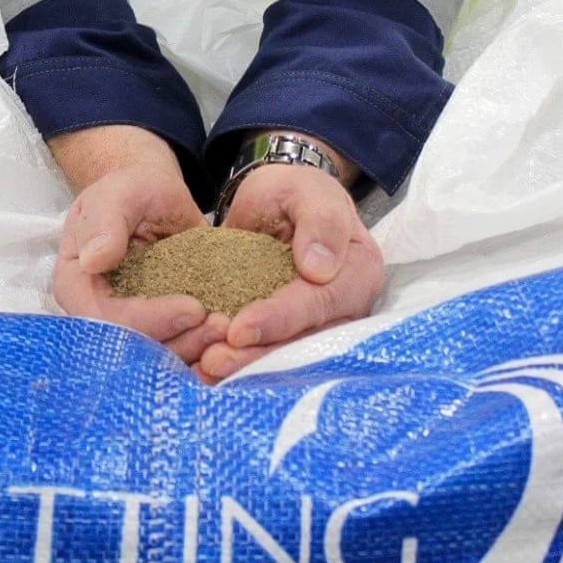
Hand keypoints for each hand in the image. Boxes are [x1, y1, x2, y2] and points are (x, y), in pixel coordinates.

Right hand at [50, 126, 224, 365]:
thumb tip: (93, 260)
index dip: (148, 321)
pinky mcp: (161, 327)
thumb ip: (105, 222)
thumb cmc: (131, 191)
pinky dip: (204, 346)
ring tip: (229, 327)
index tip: (193, 308)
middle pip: (134, 347)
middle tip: (220, 325)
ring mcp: (132, 324)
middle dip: (178, 342)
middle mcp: (100, 313)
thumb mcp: (118, 194)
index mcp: (77, 285)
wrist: (154, 196)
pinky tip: (231, 335)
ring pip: (160, 355)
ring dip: (196, 349)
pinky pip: (179, 347)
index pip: (107, 319)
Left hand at [198, 161, 383, 379]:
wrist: (276, 207)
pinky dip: (238, 367)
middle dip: (258, 356)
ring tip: (204, 370)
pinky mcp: (292, 338)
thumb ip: (320, 219)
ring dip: (245, 369)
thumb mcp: (306, 190)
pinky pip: (269, 358)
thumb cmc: (293, 194)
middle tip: (212, 361)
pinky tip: (203, 372)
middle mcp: (347, 309)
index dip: (281, 319)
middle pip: (305, 343)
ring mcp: (322, 329)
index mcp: (359, 271)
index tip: (239, 329)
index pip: (321, 303)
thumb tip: (319, 268)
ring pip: (286, 358)